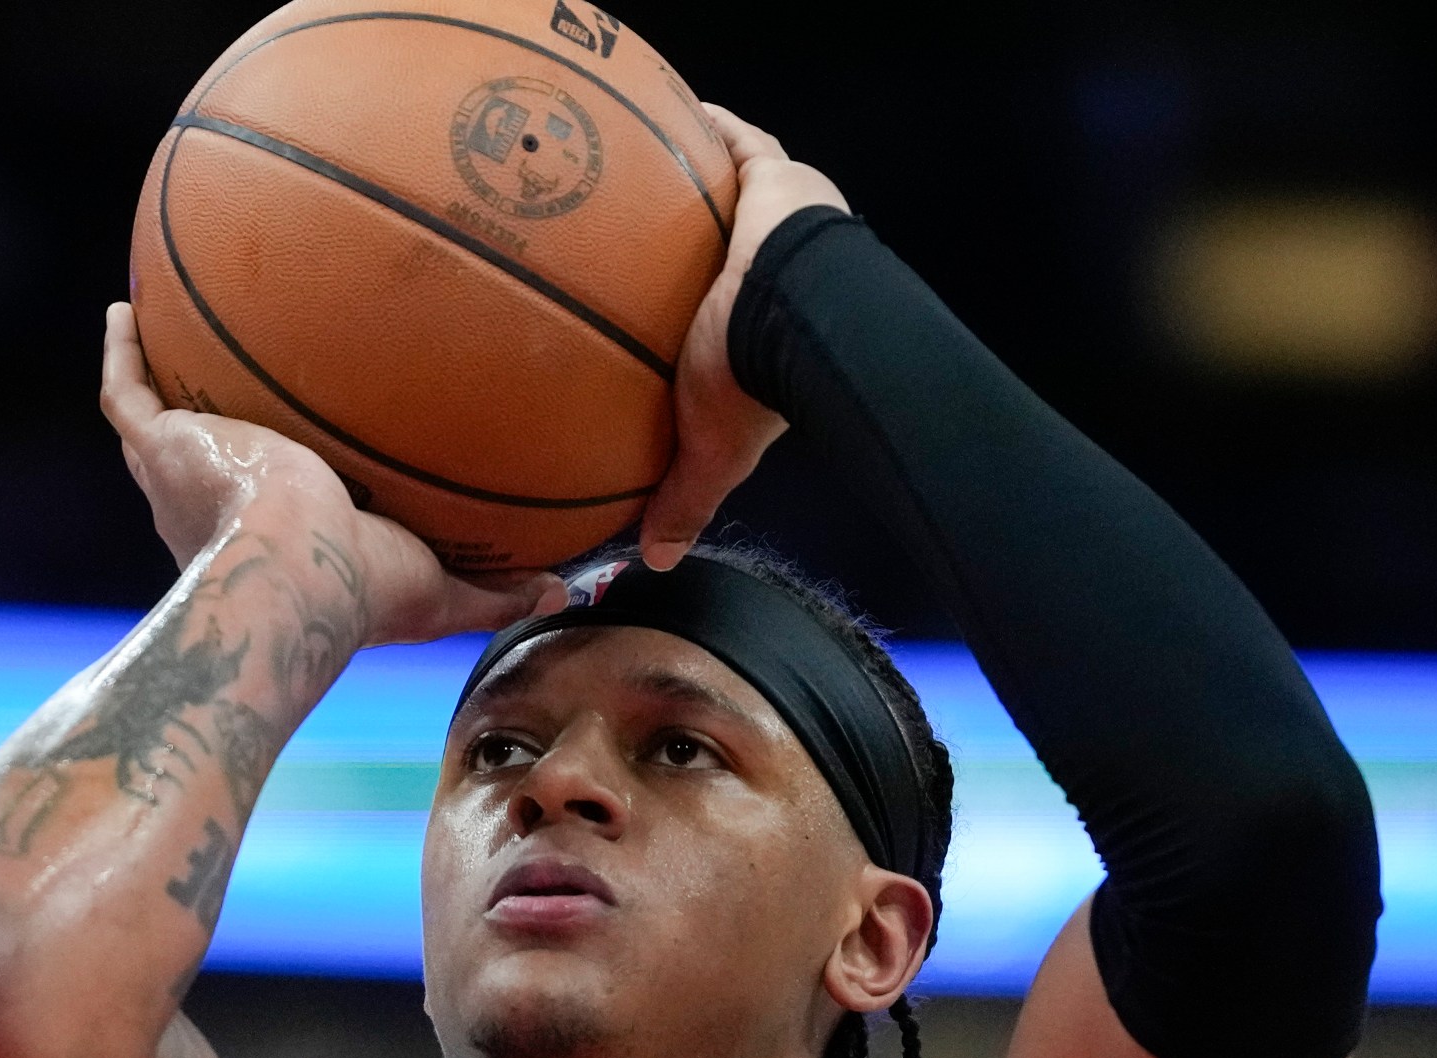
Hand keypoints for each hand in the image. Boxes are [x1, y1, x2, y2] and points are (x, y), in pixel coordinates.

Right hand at [99, 303, 562, 643]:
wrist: (294, 574)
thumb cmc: (360, 593)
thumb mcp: (442, 590)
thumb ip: (495, 588)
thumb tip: (562, 590)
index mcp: (278, 538)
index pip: (280, 500)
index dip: (290, 474)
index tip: (309, 447)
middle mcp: (219, 507)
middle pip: (217, 454)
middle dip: (223, 424)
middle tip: (243, 379)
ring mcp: (183, 474)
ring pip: (162, 420)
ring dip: (163, 376)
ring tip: (168, 327)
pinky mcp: (161, 447)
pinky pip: (126, 392)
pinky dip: (122, 351)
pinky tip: (127, 308)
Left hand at [641, 105, 850, 570]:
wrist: (790, 317)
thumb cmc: (755, 383)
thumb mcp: (712, 451)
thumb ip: (686, 500)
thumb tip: (657, 562)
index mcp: (756, 332)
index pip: (726, 316)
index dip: (701, 311)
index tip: (659, 309)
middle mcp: (766, 273)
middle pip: (725, 249)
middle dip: (693, 240)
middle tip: (646, 235)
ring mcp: (771, 221)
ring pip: (732, 194)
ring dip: (696, 181)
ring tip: (646, 170)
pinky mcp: (773, 178)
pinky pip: (738, 142)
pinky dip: (709, 128)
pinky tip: (673, 115)